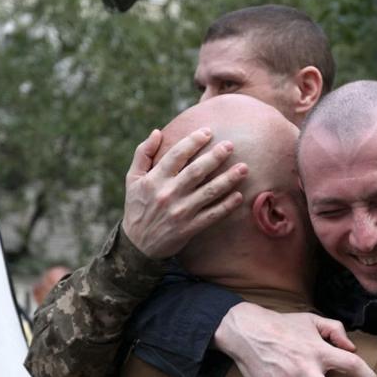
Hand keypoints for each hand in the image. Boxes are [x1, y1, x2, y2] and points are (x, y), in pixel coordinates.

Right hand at [122, 128, 247, 258]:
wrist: (138, 244)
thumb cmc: (137, 206)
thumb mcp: (132, 179)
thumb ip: (143, 153)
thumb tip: (157, 132)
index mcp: (154, 179)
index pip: (176, 155)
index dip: (193, 141)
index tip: (208, 132)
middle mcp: (168, 194)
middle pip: (196, 171)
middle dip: (215, 157)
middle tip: (230, 145)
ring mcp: (181, 212)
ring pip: (209, 192)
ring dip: (228, 179)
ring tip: (244, 168)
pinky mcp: (189, 228)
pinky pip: (212, 215)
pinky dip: (226, 206)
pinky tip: (239, 196)